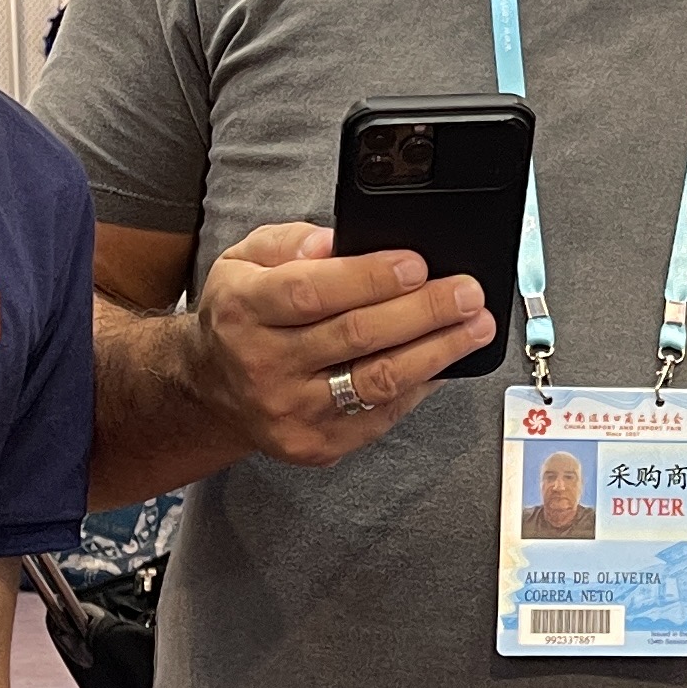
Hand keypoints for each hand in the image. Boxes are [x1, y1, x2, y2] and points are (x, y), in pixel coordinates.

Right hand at [185, 223, 500, 467]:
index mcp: (245, 310)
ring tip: (475, 326)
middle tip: (468, 292)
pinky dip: (420, 386)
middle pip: (356, 336)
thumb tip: (335, 242)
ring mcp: (290, 411)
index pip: (312, 294)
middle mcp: (263, 364)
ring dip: (438, 351)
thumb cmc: (241, 316)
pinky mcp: (314, 444)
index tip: (417, 264)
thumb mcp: (245, 260)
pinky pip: (381, 414)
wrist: (211, 387)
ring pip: (377, 380)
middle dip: (424, 311)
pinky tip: (445, 361)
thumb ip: (290, 242)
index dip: (370, 278)